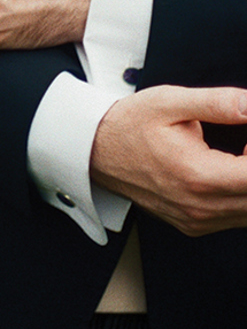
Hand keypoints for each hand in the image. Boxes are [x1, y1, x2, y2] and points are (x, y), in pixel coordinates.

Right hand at [90, 85, 246, 234]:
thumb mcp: (170, 102)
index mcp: (199, 175)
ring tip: (239, 154)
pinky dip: (241, 195)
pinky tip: (229, 170)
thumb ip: (217, 102)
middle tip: (244, 143)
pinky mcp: (194, 226)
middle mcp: (200, 207)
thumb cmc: (130, 125)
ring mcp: (197, 221)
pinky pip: (235, 218)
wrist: (97, 150)